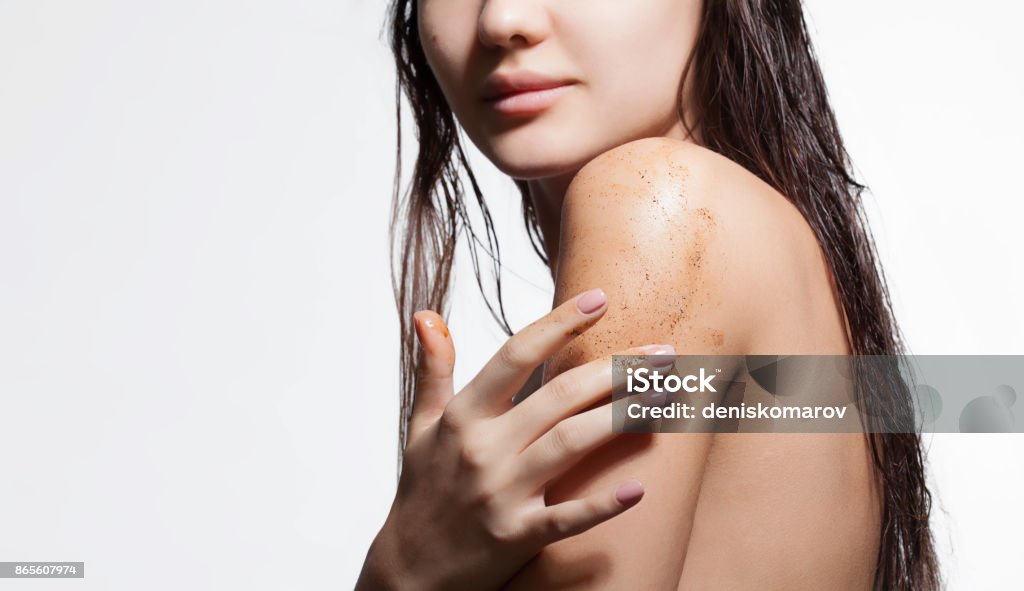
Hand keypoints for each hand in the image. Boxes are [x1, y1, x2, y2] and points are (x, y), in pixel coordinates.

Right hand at [355, 288, 674, 590]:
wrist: (409, 572)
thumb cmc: (423, 493)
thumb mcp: (420, 428)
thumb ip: (432, 370)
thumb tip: (427, 315)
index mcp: (462, 417)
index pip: (515, 355)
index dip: (559, 324)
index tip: (600, 299)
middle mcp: (482, 449)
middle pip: (558, 395)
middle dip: (615, 369)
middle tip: (662, 352)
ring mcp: (500, 494)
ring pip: (570, 443)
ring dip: (622, 416)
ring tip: (664, 394)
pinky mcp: (515, 537)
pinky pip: (566, 518)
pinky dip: (602, 504)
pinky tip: (638, 488)